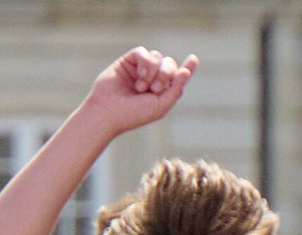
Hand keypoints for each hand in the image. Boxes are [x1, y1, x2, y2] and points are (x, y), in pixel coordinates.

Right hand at [84, 46, 198, 135]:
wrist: (108, 112)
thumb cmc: (134, 114)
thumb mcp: (160, 106)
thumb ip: (175, 90)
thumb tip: (186, 72)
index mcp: (161, 91)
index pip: (177, 76)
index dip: (187, 68)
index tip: (194, 59)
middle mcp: (152, 78)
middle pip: (169, 63)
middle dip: (166, 74)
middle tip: (155, 89)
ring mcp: (140, 68)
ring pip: (157, 57)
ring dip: (153, 72)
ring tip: (141, 88)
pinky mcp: (128, 61)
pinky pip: (144, 52)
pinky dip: (145, 63)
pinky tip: (139, 78)